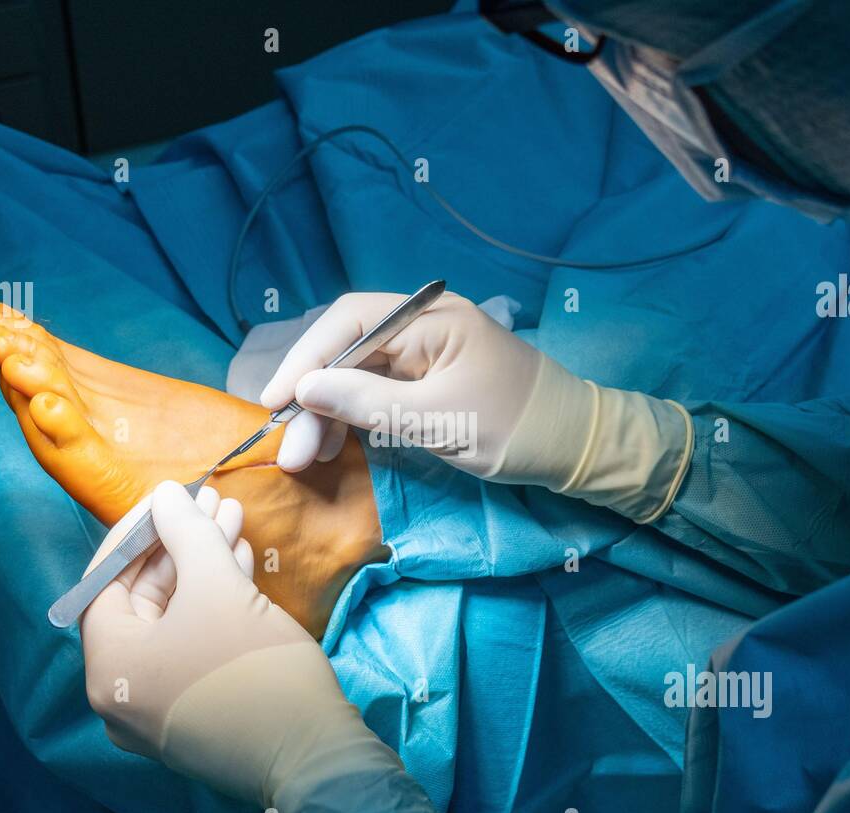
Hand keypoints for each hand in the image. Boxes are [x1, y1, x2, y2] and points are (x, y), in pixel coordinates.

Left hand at [80, 480, 337, 798]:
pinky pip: (190, 649)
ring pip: (172, 623)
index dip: (137, 532)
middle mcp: (120, 695)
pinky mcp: (194, 715)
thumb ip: (186, 532)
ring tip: (233, 521)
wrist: (315, 755)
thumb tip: (164, 494)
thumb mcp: (218, 587)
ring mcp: (157, 711)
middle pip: (141, 602)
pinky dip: (210, 607)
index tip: (169, 497)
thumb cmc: (254, 668)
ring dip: (200, 570)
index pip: (105, 582)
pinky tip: (239, 565)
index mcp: (108, 668)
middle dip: (178, 547)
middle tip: (213, 502)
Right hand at [259, 291, 550, 479]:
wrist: (574, 445)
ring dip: (328, 414)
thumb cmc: (515, 427)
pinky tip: (332, 446)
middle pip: (347, 351)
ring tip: (305, 457)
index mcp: (430, 319)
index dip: (305, 359)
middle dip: (313, 399)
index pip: (349, 322)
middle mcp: (422, 327)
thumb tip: (304, 391)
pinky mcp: (428, 383)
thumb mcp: (438, 420)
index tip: (276, 400)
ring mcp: (425, 355)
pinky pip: (377, 392)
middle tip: (288, 449)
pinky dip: (353, 419)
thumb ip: (369, 404)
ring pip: (357, 376)